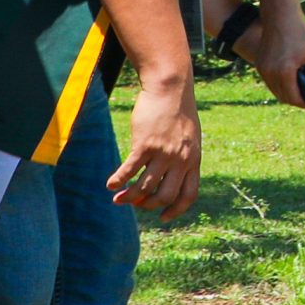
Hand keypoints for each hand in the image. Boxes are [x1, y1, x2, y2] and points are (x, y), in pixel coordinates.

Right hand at [108, 75, 200, 221]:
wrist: (171, 87)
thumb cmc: (178, 111)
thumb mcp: (189, 137)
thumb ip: (183, 156)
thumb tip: (168, 175)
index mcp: (193, 160)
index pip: (189, 195)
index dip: (176, 210)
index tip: (163, 217)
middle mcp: (181, 160)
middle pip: (165, 196)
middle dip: (148, 205)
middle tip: (136, 204)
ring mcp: (164, 153)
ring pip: (145, 186)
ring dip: (129, 197)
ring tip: (118, 199)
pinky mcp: (146, 144)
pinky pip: (130, 170)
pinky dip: (119, 181)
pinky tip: (111, 185)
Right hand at [241, 0, 304, 106]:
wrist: (280, 15)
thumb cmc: (300, 32)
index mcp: (284, 72)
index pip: (294, 98)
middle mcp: (269, 74)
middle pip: (283, 97)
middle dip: (296, 98)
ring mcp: (262, 69)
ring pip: (275, 90)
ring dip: (287, 92)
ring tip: (300, 88)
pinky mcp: (258, 63)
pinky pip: (270, 81)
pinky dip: (280, 83)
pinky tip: (290, 79)